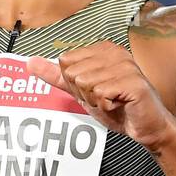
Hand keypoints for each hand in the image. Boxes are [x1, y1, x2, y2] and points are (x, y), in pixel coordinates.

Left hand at [26, 42, 174, 150]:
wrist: (144, 126)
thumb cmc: (116, 107)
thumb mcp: (81, 91)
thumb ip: (56, 76)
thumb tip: (30, 62)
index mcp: (102, 49)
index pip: (65, 62)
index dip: (74, 84)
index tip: (95, 90)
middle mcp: (114, 53)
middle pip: (73, 73)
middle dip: (84, 94)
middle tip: (105, 98)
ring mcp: (125, 65)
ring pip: (85, 85)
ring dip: (96, 101)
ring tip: (113, 101)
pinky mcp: (132, 81)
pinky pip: (101, 94)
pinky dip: (107, 106)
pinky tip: (120, 105)